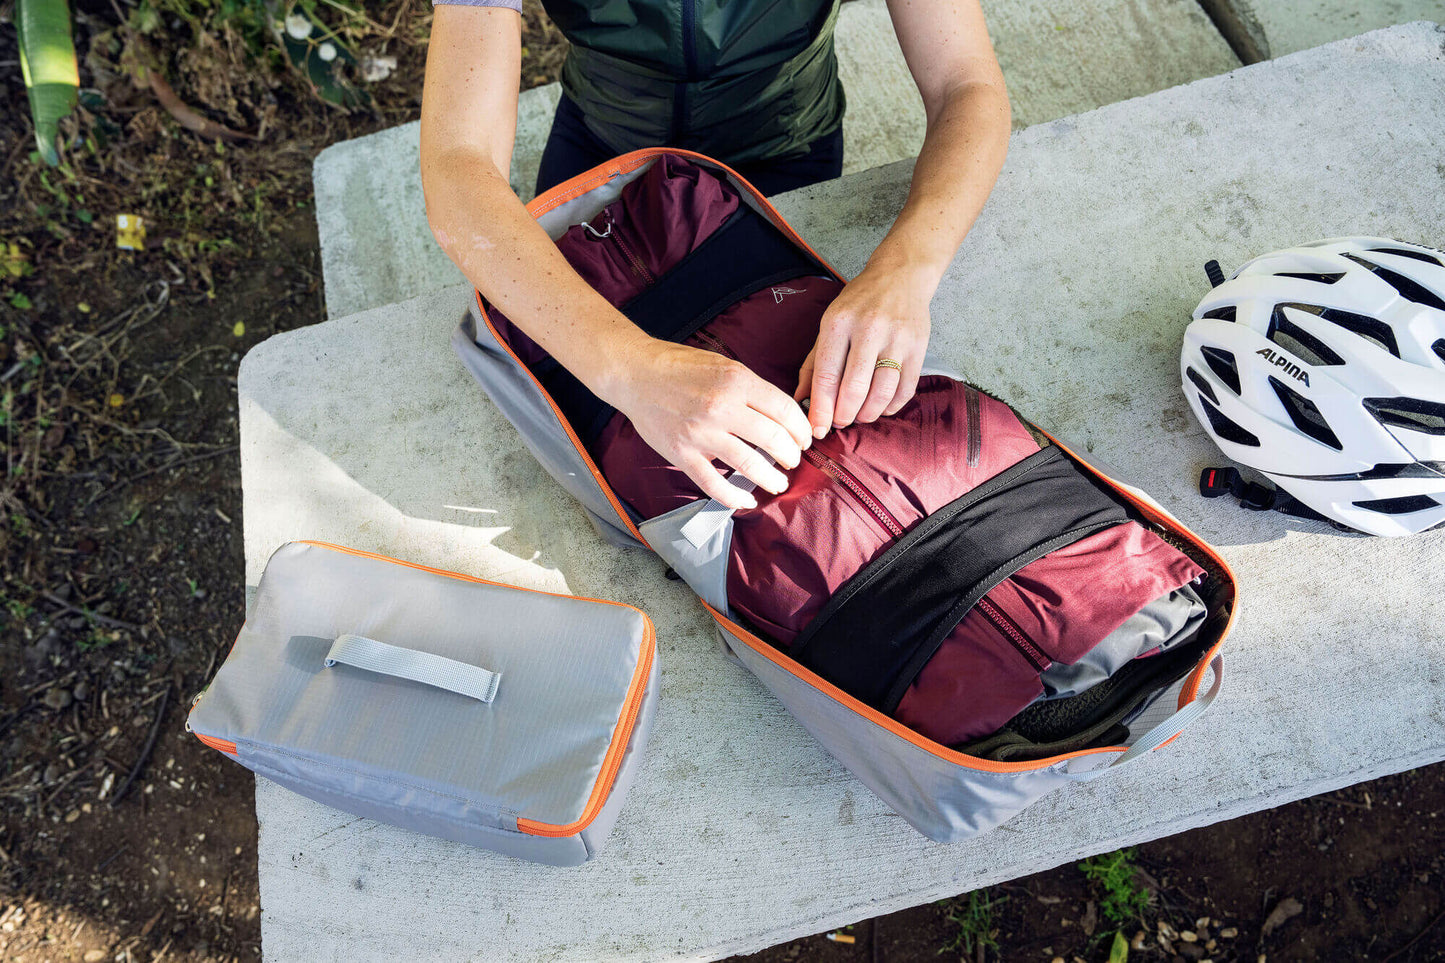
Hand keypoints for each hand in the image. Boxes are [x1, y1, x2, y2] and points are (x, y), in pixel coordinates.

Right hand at [602, 339, 812, 509]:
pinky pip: (714, 484)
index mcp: (736, 381)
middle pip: (773, 439)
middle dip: (791, 455)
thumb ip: (751, 390)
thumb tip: (781, 417)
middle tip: (793, 461)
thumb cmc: (680, 367)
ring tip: (778, 483)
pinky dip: (734, 497)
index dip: (801, 428)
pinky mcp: (682, 454)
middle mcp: (721, 407)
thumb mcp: (724, 366)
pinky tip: (746, 501)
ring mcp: (701, 433)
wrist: (635, 374)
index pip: (784, 410)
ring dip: (771, 479)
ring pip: (749, 464)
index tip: (804, 438)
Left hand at [794, 262, 932, 436]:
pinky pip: (905, 389)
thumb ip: (813, 364)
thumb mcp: (829, 323)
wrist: (901, 275)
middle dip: (844, 415)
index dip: (821, 408)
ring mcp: (896, 338)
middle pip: (854, 388)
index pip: (826, 375)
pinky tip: (881, 408)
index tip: (818, 429)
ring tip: (860, 416)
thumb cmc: (860, 303)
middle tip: (840, 422)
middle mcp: (868, 329)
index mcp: (838, 322)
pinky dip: (891, 406)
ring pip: (882, 392)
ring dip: (868, 414)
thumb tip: (801, 400)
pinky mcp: (918, 347)